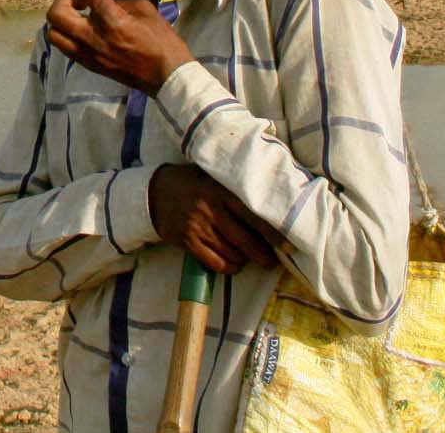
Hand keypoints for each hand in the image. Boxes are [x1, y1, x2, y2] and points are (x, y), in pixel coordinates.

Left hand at [44, 0, 194, 93]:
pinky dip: (68, 34)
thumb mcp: (146, 10)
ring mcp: (87, 54)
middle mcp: (92, 38)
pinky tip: (84, 30)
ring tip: (79, 16)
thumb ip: (120, 2)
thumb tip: (105, 0)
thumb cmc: (162, 41)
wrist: (167, 76)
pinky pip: (65, 47)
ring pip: (53, 34)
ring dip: (62, 19)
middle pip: (56, 14)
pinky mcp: (88, 65)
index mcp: (110, 20)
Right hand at [148, 165, 286, 273]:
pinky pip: (214, 263)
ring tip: (249, 258)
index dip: (273, 233)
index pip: (253, 215)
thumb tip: (272, 199)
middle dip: (263, 255)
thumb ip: (237, 186)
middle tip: (272, 261)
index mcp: (220, 190)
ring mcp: (197, 227)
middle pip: (245, 240)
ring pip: (231, 254)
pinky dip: (228, 267)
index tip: (289, 245)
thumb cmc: (193, 182)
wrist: (154, 191)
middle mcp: (209, 209)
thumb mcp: (214, 176)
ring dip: (244, 260)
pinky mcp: (186, 241)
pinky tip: (233, 263)